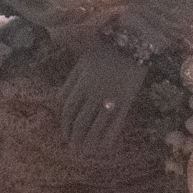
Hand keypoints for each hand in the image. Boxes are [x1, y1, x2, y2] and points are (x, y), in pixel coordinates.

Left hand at [60, 41, 145, 155]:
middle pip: (79, 121)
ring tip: (85, 151)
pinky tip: (104, 146)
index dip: (64, 123)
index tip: (65, 131)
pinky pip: (115, 124)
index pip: (67, 108)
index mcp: (81, 82)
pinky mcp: (126, 101)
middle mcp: (93, 93)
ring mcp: (110, 98)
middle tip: (73, 147)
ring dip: (88, 142)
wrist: (133, 41)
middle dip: (74, 136)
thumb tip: (59, 99)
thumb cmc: (106, 48)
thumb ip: (71, 80)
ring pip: (96, 126)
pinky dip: (108, 137)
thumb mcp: (83, 60)